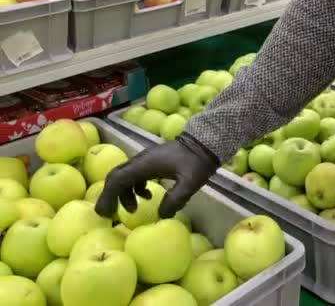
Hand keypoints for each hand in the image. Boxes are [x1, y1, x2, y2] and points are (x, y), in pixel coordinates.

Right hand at [95, 134, 218, 218]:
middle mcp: (141, 161)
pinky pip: (136, 175)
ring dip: (124, 194)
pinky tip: (148, 197)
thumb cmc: (197, 162)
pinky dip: (135, 188)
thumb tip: (161, 215)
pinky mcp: (153, 162)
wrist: (205, 143)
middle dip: (111, 196)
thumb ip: (176, 199)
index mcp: (145, 164)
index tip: (105, 213)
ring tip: (134, 209)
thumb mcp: (190, 182)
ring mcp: (146, 160)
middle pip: (116, 177)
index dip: (108, 197)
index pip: (118, 180)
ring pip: (125, 176)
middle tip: (110, 214)